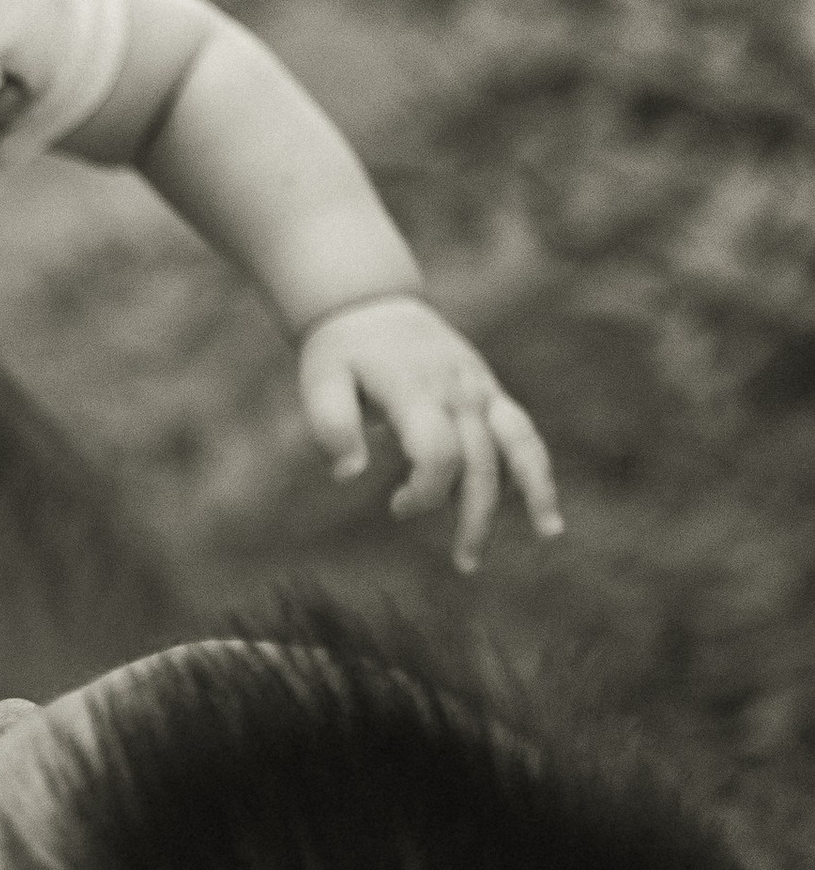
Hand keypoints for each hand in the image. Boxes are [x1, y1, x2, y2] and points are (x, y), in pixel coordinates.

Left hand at [298, 296, 562, 574]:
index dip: (425, 491)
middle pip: (481, 462)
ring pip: (519, 445)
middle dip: (477, 516)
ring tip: (549, 534)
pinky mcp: (489, 392)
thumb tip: (347, 475)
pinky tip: (544, 507)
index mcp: (416, 391)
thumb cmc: (340, 352)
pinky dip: (537, 468)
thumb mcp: (320, 382)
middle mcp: (458, 391)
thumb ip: (331, 425)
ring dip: (534, 491)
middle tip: (465, 565)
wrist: (372, 305)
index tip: (397, 507)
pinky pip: (523, 432)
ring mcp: (479, 390)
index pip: (438, 452)